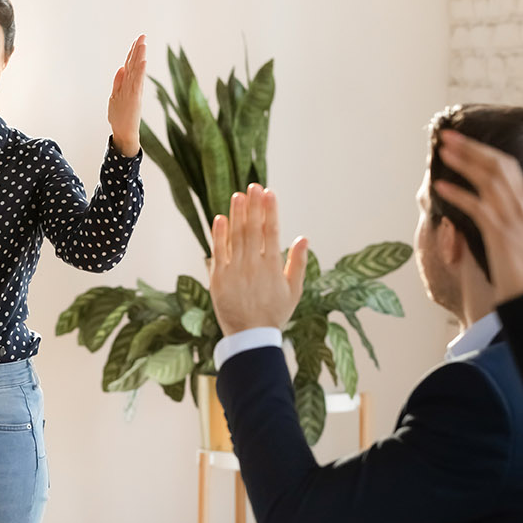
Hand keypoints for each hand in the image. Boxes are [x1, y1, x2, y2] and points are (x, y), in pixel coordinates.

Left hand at [107, 34, 147, 156]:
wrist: (125, 133)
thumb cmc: (121, 117)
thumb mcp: (115, 97)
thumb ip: (118, 82)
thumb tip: (121, 67)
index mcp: (128, 85)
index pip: (131, 65)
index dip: (133, 52)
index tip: (137, 40)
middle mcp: (132, 87)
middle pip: (135, 65)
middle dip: (138, 50)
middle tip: (143, 35)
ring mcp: (134, 92)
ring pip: (137, 71)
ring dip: (140, 57)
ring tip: (143, 44)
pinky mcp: (135, 98)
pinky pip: (138, 82)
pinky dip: (141, 72)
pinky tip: (143, 62)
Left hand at [209, 184, 309, 335]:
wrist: (250, 337)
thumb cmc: (274, 313)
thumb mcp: (293, 291)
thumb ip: (298, 263)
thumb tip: (303, 238)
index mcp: (273, 267)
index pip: (272, 232)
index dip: (270, 210)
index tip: (269, 192)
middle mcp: (253, 265)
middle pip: (253, 229)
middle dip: (254, 206)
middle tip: (253, 186)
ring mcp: (235, 271)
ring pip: (236, 236)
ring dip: (237, 214)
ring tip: (238, 195)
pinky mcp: (219, 278)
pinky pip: (218, 251)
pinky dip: (219, 234)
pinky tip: (220, 218)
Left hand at [431, 129, 522, 301]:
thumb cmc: (517, 270)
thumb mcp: (511, 236)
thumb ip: (497, 215)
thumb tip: (472, 202)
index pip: (508, 165)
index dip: (483, 150)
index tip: (461, 140)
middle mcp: (522, 207)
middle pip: (498, 165)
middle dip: (471, 147)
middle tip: (446, 136)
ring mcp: (514, 220)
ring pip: (489, 180)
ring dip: (464, 163)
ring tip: (442, 153)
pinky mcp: (502, 235)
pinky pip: (478, 208)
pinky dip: (458, 195)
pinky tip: (441, 188)